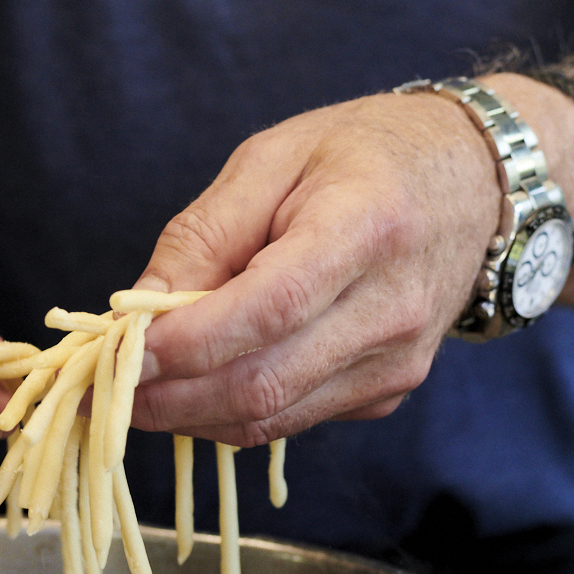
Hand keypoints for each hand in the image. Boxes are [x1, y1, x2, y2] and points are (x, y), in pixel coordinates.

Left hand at [127, 90, 503, 445]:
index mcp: (365, 228)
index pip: (267, 309)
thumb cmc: (366, 154)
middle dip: (167, 398)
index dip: (184, 345)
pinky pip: (293, 420)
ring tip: (130, 392)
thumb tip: (137, 311)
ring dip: (189, 415)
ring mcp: (397, 362)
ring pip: (271, 418)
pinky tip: (195, 386)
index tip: (113, 354)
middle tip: (97, 391)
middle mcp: (391, 309)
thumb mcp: (272, 157)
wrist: (476, 183)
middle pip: (263, 383)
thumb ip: (202, 235)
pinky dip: (230, 412)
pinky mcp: (389, 392)